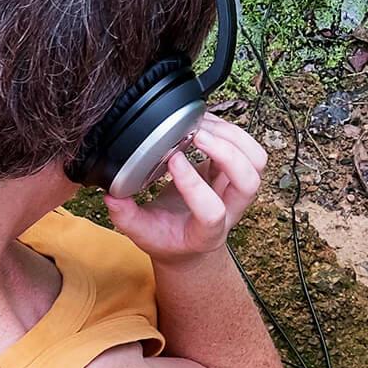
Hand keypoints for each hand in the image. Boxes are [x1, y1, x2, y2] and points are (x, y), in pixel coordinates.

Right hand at [107, 121, 268, 263]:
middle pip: (248, 182)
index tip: (172, 161)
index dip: (194, 184)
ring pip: (256, 161)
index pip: (212, 211)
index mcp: (206, 232)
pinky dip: (230, 130)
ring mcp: (238, 190)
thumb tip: (111, 193)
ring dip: (233, 136)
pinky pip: (248, 147)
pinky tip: (205, 123)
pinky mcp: (237, 172)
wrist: (190, 243)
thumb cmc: (168, 238)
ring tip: (202, 124)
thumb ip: (126, 217)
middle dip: (226, 152)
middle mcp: (231, 211)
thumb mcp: (142, 233)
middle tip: (194, 134)